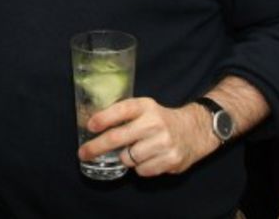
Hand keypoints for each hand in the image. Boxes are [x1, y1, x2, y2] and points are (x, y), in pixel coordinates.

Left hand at [78, 97, 214, 176]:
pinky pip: (141, 171)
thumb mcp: (145, 109)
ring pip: (128, 158)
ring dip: (126, 158)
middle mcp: (154, 123)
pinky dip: (140, 168)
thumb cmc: (161, 120)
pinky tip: (149, 158)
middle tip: (83, 153)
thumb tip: (93, 126)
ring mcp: (164, 142)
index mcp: (146, 106)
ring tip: (135, 151)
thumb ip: (124, 115)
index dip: (104, 118)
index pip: (121, 110)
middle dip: (97, 147)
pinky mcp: (170, 160)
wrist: (195, 130)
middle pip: (118, 137)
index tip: (89, 126)